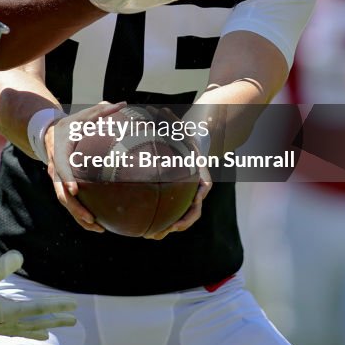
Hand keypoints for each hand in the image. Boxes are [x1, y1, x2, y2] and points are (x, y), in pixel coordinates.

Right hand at [0, 250, 75, 343]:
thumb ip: (0, 268)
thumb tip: (19, 255)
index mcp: (8, 313)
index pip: (39, 308)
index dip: (57, 305)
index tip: (74, 306)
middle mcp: (6, 323)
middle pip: (37, 322)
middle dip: (56, 320)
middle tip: (74, 322)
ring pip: (25, 330)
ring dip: (40, 328)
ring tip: (51, 333)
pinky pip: (12, 332)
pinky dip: (21, 331)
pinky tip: (17, 330)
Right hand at [46, 102, 126, 233]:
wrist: (49, 134)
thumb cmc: (71, 125)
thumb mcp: (83, 116)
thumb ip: (101, 111)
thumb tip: (123, 104)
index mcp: (59, 152)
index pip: (60, 167)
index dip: (66, 178)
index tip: (74, 189)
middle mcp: (55, 168)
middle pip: (61, 192)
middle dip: (74, 207)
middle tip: (90, 218)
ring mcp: (57, 180)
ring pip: (65, 202)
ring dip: (79, 216)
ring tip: (98, 228)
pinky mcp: (62, 186)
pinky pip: (70, 203)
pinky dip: (81, 215)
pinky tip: (98, 225)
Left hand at [145, 106, 215, 239]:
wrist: (193, 144)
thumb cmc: (185, 135)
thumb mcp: (182, 128)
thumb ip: (174, 122)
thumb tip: (161, 108)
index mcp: (201, 174)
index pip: (202, 191)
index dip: (193, 203)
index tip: (182, 212)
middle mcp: (197, 188)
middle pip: (192, 212)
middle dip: (178, 224)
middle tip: (161, 232)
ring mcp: (189, 195)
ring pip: (181, 217)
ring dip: (167, 228)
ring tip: (150, 236)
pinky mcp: (179, 198)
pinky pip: (171, 212)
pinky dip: (160, 219)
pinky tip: (141, 225)